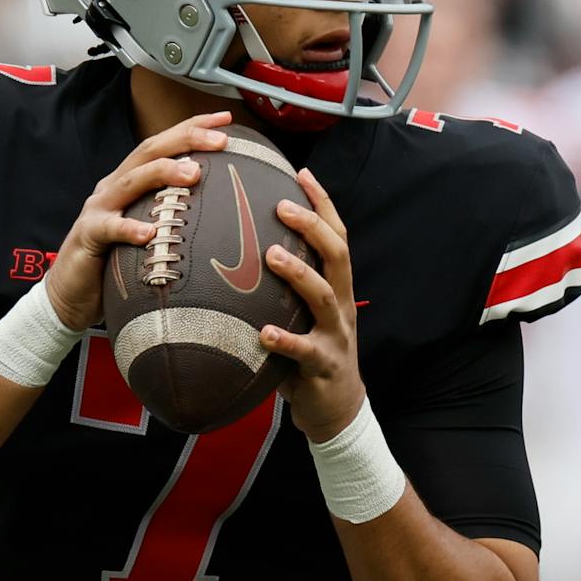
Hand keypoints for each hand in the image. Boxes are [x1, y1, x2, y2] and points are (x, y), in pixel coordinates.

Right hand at [43, 111, 232, 331]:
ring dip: (163, 173)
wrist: (71, 294)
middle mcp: (114, 187)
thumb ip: (174, 216)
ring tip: (193, 174)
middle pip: (149, 151)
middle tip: (220, 139)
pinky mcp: (88, 236)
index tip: (225, 119)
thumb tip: (223, 212)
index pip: (163, 145)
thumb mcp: (149, 233)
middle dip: (185, 139)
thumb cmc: (115, 264)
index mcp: (130, 181)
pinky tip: (150, 232)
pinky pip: (109, 228)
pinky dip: (129, 228)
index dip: (192, 128)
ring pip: (131, 181)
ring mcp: (99, 209)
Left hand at [263, 167, 364, 440]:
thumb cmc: (309, 353)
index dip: (323, 203)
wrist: (336, 409)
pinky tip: (263, 333)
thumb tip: (239, 246)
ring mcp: (336, 335)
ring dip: (299, 273)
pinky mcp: (323, 366)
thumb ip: (283, 285)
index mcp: (337, 287)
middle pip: (337, 255)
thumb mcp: (302, 314)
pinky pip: (304, 351)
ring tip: (271, 255)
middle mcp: (341, 304)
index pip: (336, 235)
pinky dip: (285, 340)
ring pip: (324, 297)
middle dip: (312, 226)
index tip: (301, 172)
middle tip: (281, 205)